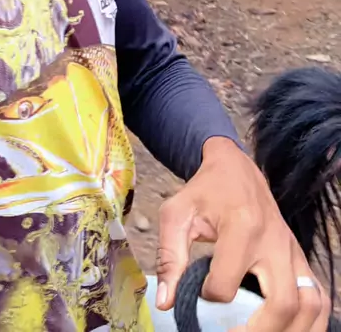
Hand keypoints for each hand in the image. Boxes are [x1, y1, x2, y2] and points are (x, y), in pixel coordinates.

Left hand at [156, 136, 330, 330]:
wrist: (235, 167)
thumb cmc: (204, 190)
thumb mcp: (177, 212)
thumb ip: (169, 256)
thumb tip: (165, 302)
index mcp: (241, 226)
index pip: (227, 283)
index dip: (208, 297)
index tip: (196, 294)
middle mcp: (273, 240)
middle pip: (282, 302)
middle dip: (260, 331)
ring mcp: (291, 250)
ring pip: (308, 304)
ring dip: (289, 330)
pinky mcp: (299, 256)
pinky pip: (317, 296)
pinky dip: (309, 320)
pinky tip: (287, 328)